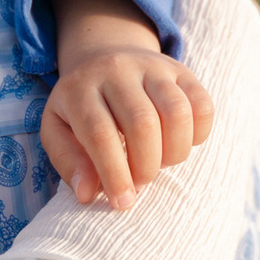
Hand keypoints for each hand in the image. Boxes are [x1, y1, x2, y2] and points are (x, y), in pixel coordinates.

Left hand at [41, 45, 216, 209]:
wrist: (103, 57)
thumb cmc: (80, 107)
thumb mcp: (57, 130)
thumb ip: (69, 162)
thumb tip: (87, 194)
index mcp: (80, 88)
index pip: (100, 133)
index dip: (114, 174)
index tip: (122, 202)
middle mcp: (117, 69)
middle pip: (143, 123)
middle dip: (146, 166)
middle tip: (140, 181)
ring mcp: (152, 66)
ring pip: (177, 113)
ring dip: (174, 152)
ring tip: (159, 162)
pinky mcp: (181, 70)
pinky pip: (202, 105)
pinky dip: (198, 135)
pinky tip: (178, 143)